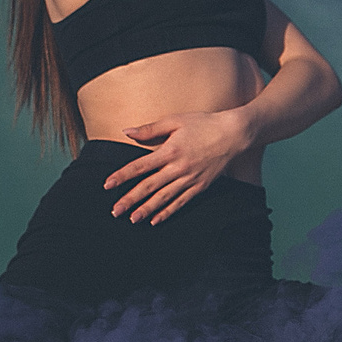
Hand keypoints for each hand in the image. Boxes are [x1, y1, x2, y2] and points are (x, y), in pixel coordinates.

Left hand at [105, 110, 254, 223]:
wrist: (234, 134)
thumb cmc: (204, 124)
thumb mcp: (176, 120)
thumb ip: (150, 129)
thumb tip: (126, 131)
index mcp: (170, 151)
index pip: (140, 166)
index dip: (122, 176)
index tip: (107, 184)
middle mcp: (178, 168)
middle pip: (149, 186)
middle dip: (130, 199)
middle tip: (115, 211)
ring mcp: (190, 179)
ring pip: (164, 198)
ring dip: (147, 209)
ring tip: (132, 220)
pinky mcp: (200, 186)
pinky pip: (181, 202)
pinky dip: (168, 212)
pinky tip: (155, 220)